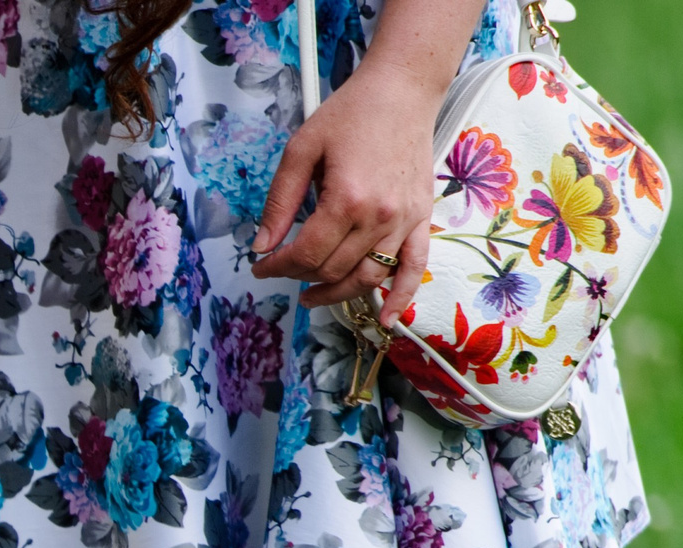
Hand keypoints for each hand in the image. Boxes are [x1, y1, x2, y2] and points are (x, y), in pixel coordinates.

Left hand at [251, 57, 444, 316]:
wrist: (402, 91)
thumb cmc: (349, 114)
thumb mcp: (300, 151)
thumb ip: (280, 203)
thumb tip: (262, 245)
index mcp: (346, 199)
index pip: (305, 255)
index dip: (276, 268)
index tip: (260, 267)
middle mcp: (379, 216)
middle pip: (332, 269)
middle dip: (300, 276)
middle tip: (281, 269)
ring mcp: (405, 220)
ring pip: (367, 277)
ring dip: (337, 293)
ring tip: (311, 295)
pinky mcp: (422, 218)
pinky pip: (414, 268)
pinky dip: (400, 297)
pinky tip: (386, 320)